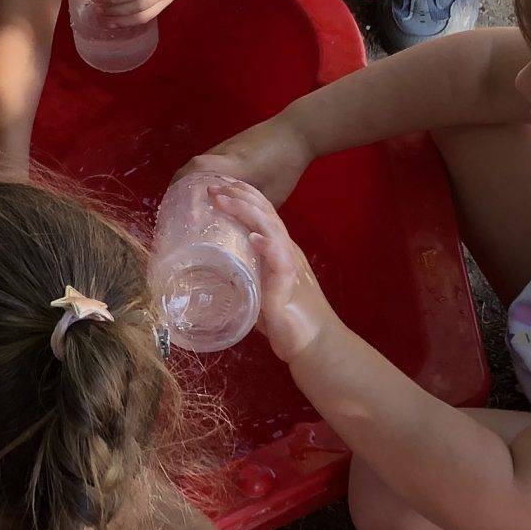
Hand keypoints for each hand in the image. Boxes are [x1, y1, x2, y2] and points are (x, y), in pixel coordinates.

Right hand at [181, 116, 313, 207]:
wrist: (297, 132)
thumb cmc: (287, 166)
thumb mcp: (274, 194)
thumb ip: (253, 209)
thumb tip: (238, 226)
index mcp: (235, 164)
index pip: (197, 170)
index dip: (182, 188)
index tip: (176, 210)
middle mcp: (223, 153)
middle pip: (190, 168)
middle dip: (177, 189)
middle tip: (174, 213)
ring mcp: (224, 147)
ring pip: (197, 165)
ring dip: (187, 182)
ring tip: (183, 205)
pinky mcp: (228, 146)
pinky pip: (206, 162)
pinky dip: (198, 176)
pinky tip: (202, 191)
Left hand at [209, 177, 340, 361]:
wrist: (315, 345)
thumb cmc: (287, 320)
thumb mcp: (260, 291)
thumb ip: (246, 278)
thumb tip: (215, 272)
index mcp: (280, 251)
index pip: (264, 215)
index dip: (244, 196)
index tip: (221, 184)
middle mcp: (287, 253)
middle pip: (267, 214)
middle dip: (241, 195)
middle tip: (215, 185)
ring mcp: (290, 267)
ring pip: (272, 230)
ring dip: (248, 213)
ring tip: (225, 200)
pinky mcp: (289, 287)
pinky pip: (280, 262)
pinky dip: (268, 247)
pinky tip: (254, 238)